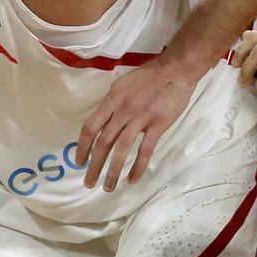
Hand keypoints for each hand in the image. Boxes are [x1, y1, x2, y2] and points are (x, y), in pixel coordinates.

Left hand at [76, 58, 203, 192]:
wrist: (176, 69)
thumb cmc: (150, 76)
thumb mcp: (123, 85)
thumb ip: (113, 103)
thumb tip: (103, 122)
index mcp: (112, 99)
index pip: (91, 127)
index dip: (83, 147)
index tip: (79, 162)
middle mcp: (122, 109)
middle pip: (103, 142)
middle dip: (94, 165)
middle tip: (89, 182)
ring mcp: (140, 117)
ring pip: (121, 149)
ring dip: (113, 171)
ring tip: (108, 187)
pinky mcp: (158, 124)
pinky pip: (145, 150)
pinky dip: (138, 167)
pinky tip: (132, 179)